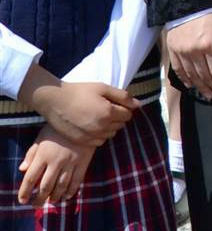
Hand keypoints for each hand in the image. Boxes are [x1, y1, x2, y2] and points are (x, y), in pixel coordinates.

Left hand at [17, 127, 95, 205]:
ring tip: (51, 202)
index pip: (31, 178)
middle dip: (39, 198)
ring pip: (61, 185)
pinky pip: (77, 181)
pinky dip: (71, 191)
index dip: (25, 191)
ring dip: (54, 197)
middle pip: (45, 185)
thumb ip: (31, 154)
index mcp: (43, 155)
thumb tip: (22, 170)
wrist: (82, 121)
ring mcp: (70, 163)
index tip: (22, 200)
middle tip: (36, 205)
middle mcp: (56, 161)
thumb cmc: (57, 129)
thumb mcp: (40, 138)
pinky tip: (66, 196)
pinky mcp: (83, 163)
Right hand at [21, 76, 135, 145]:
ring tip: (97, 116)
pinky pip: (99, 142)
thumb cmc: (79, 91)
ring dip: (109, 127)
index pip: (128, 114)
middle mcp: (101, 127)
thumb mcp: (103, 88)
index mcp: (108, 113)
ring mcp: (91, 136)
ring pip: (111, 134)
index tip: (115, 103)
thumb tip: (138, 105)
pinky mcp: (82, 141)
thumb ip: (123, 96)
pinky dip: (99, 135)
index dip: (124, 108)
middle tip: (105, 108)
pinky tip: (91, 125)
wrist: (54, 100)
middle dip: (117, 117)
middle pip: (120, 125)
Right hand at [165, 9, 211, 101]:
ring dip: (199, 86)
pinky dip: (184, 79)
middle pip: (204, 75)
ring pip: (191, 75)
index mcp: (210, 45)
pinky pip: (178, 69)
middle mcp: (194, 51)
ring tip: (207, 94)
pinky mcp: (172, 49)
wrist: (188, 0)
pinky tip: (190, 85)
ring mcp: (181, 51)